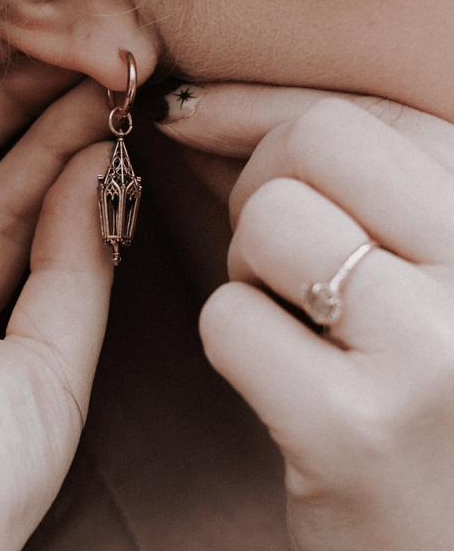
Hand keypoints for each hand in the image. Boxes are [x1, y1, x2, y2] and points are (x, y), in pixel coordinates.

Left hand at [155, 82, 453, 549]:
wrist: (448, 537)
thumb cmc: (415, 387)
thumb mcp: (402, 263)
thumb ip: (317, 175)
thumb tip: (188, 106)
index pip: (358, 111)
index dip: (258, 107)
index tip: (193, 115)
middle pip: (314, 140)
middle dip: (261, 184)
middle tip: (277, 254)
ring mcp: (435, 351)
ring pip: (267, 221)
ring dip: (250, 268)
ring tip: (296, 321)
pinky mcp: (357, 430)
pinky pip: (230, 318)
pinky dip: (235, 341)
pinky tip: (285, 382)